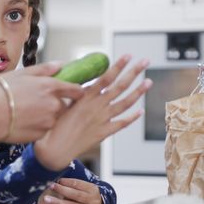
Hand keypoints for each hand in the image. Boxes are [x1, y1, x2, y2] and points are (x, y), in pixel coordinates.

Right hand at [0, 62, 83, 142]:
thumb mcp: (20, 73)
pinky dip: (36, 128)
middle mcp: (53, 105)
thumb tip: (60, 65)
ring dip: (45, 117)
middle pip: (63, 106)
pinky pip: (43, 131)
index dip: (76, 91)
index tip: (73, 92)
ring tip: (25, 113)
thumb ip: (43, 70)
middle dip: (54, 105)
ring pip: (53, 119)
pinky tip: (22, 123)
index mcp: (50, 86)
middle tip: (35, 103)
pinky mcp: (40, 136)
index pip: (75, 90)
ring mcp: (48, 122)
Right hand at [35, 55, 151, 170]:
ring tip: (148, 81)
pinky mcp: (104, 132)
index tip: (127, 56)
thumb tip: (84, 81)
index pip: (106, 77)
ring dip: (138, 92)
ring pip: (125, 103)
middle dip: (134, 73)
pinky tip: (141, 111)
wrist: (56, 148)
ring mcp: (102, 120)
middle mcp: (97, 107)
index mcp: (86, 97)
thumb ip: (77, 92)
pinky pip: (122, 123)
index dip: (118, 66)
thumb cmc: (55, 124)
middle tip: (145, 62)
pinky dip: (132, 117)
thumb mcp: (64, 102)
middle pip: (120, 86)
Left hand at [44, 178, 102, 203]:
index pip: (78, 184)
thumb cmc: (88, 196)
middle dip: (62, 190)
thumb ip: (74, 186)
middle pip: (76, 195)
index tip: (57, 181)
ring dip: (59, 203)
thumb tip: (57, 183)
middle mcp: (92, 200)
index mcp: (92, 189)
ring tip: (48, 199)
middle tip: (51, 187)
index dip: (67, 182)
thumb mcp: (86, 188)